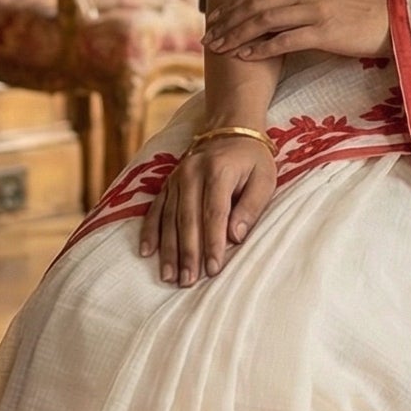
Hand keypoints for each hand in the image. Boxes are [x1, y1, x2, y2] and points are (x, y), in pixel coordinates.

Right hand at [139, 135, 275, 285]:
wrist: (230, 128)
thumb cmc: (252, 160)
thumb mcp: (264, 179)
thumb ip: (251, 207)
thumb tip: (235, 238)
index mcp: (218, 171)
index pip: (214, 213)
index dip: (213, 243)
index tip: (213, 269)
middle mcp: (192, 173)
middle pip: (188, 219)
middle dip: (187, 253)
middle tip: (187, 281)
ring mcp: (176, 178)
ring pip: (169, 218)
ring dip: (168, 249)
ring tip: (168, 276)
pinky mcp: (167, 183)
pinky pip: (155, 209)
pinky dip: (150, 231)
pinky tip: (146, 252)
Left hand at [204, 0, 390, 62]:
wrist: (396, 21)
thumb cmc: (363, 14)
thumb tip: (276, 10)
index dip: (234, 4)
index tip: (216, 18)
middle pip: (256, 2)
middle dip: (228, 20)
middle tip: (209, 38)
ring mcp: (316, 9)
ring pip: (265, 19)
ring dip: (238, 34)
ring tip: (220, 48)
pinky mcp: (326, 31)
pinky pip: (285, 39)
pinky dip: (262, 47)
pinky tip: (245, 55)